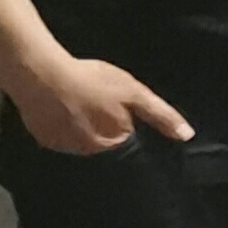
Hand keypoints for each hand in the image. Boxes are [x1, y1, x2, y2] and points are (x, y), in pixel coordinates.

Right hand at [6, 52, 190, 155]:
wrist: (41, 74)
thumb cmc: (91, 80)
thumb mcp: (134, 92)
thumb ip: (160, 115)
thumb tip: (187, 135)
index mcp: (113, 143)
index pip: (128, 144)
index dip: (127, 126)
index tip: (121, 112)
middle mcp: (89, 153)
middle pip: (104, 145)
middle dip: (104, 129)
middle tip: (97, 104)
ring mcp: (63, 148)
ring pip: (81, 143)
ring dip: (83, 129)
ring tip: (78, 106)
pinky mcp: (43, 141)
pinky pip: (60, 138)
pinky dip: (62, 127)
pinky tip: (61, 110)